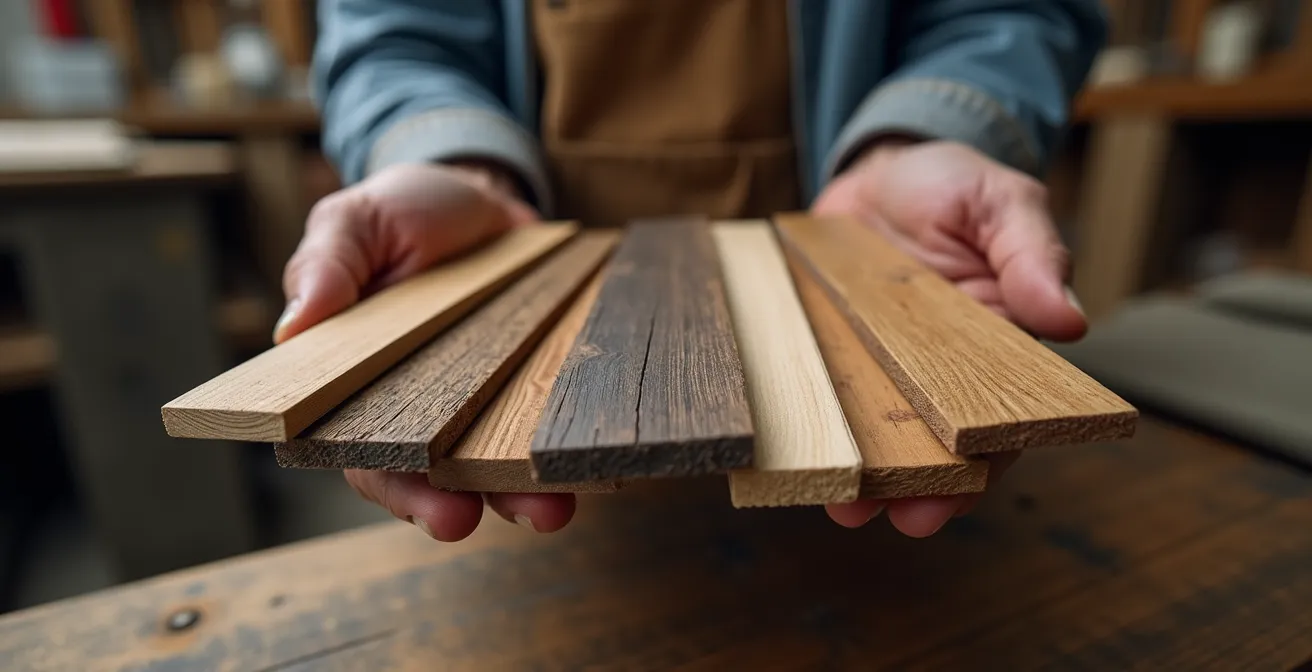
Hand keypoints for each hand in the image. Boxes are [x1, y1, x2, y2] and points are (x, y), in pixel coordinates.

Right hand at [277, 161, 573, 540]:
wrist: (479, 195)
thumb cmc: (400, 213)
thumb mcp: (354, 221)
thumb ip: (326, 265)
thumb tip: (294, 327)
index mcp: (354, 381)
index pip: (360, 449)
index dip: (391, 482)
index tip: (424, 505)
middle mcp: (416, 405)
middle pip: (428, 473)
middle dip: (450, 504)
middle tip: (470, 521)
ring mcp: (478, 398)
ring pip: (493, 462)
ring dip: (519, 493)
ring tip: (550, 509)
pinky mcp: (528, 381)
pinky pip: (542, 423)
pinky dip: (563, 445)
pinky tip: (589, 461)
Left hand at [812, 139, 1085, 537]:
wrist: (876, 168)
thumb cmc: (951, 184)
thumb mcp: (1001, 201)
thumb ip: (1032, 253)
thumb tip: (1069, 320)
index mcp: (996, 342)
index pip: (1003, 412)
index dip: (990, 455)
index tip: (970, 486)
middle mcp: (938, 367)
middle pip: (939, 441)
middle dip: (926, 486)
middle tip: (910, 517)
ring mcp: (879, 363)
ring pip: (877, 432)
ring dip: (865, 474)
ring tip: (846, 506)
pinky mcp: (831, 351)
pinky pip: (824, 395)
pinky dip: (814, 425)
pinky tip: (799, 454)